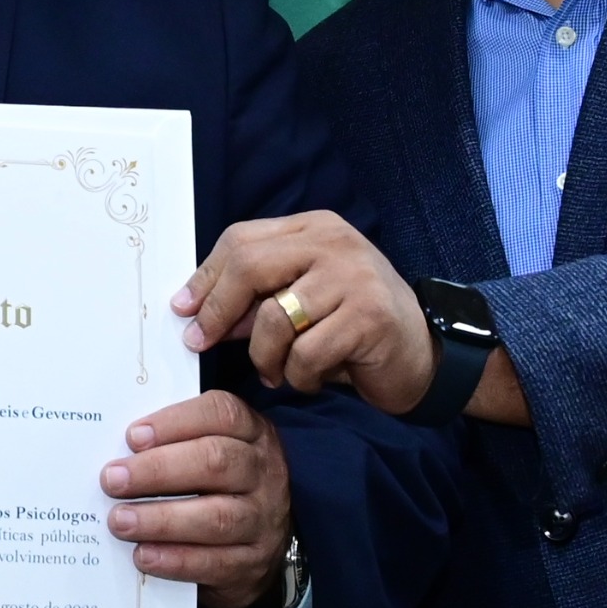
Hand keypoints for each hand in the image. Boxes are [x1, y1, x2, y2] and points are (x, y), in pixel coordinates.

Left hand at [100, 390, 292, 607]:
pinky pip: (216, 562)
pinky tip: (143, 555)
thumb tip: (115, 450)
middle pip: (216, 462)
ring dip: (161, 519)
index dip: (175, 422)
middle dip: (158, 470)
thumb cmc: (217, 484)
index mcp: (251, 433)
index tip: (132, 436)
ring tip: (120, 521)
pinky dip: (176, 560)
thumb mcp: (207, 450)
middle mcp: (263, 472)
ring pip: (217, 517)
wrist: (258, 542)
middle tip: (112, 480)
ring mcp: (264, 519)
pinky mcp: (254, 562)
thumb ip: (172, 443)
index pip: (222, 414)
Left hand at [178, 212, 434, 411]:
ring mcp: (355, 276)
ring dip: (265, 357)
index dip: (206, 277)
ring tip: (276, 372)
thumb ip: (256, 299)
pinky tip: (311, 379)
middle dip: (217, 310)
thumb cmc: (352, 329)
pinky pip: (306, 353)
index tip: (182, 310)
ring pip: (275, 318)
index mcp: (313, 228)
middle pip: (249, 265)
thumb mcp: (300, 302)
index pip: (241, 240)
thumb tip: (194, 310)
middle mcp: (335, 243)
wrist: (424, 356)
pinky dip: (299, 376)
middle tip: (202, 342)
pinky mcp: (370, 316)